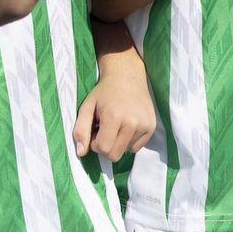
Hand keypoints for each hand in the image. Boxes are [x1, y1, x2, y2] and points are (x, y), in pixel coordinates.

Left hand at [73, 44, 155, 160]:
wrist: (127, 76)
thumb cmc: (104, 92)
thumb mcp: (86, 107)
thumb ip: (80, 130)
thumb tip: (81, 153)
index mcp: (114, 117)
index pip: (103, 149)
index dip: (95, 144)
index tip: (95, 131)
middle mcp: (132, 123)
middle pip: (115, 155)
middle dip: (106, 147)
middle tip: (105, 131)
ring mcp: (144, 125)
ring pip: (125, 151)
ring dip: (118, 143)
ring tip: (116, 126)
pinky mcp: (152, 126)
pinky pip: (137, 147)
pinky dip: (129, 141)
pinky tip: (127, 126)